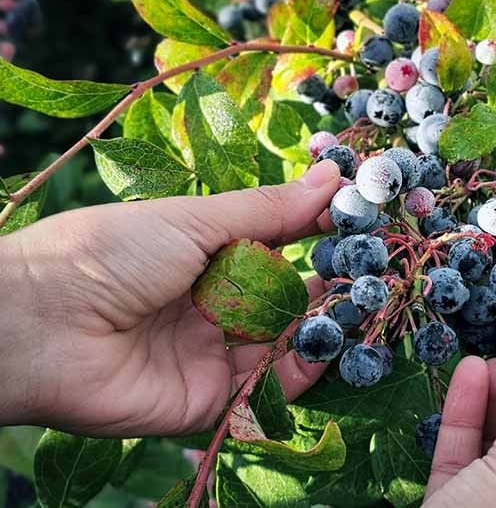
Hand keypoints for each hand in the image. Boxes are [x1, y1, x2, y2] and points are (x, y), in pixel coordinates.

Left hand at [0, 160, 340, 436]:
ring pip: (282, 341)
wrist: (42, 327)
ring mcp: (213, 353)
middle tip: (372, 265)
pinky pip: (268, 388)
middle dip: (327, 280)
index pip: (275, 242)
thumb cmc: (112, 255)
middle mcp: (212, 304)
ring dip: (322, 324)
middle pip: (283, 295)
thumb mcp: (195, 220)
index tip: (361, 216)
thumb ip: (269, 210)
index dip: (316, 230)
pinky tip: (327, 345)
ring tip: (360, 302)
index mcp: (204, 255)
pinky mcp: (211, 399)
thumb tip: (332, 177)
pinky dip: (302, 370)